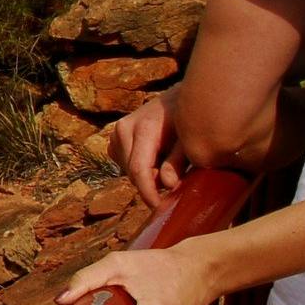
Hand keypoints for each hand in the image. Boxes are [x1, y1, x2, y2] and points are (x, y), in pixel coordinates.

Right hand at [108, 88, 186, 211]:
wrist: (178, 96)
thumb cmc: (187, 118)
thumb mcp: (188, 139)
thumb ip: (178, 161)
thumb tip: (167, 185)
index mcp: (143, 128)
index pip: (139, 170)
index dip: (148, 193)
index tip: (160, 208)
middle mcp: (124, 129)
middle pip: (132, 173)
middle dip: (151, 184)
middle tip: (174, 182)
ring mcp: (116, 132)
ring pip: (127, 169)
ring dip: (145, 175)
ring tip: (166, 164)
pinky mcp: (115, 137)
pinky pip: (123, 162)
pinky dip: (138, 167)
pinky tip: (155, 157)